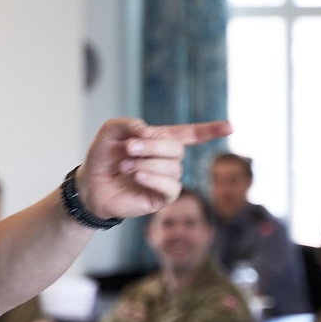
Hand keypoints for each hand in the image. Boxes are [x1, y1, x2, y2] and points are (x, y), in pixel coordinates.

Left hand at [78, 119, 231, 219]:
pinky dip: (154, 178)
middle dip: (153, 145)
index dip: (210, 130)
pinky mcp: (161, 198)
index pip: (190, 134)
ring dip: (147, 163)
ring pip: (173, 167)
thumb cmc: (102, 158)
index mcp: (160, 141)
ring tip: (126, 166)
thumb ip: (127, 123)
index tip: (230, 127)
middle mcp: (167, 160)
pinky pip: (172, 187)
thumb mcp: (110, 132)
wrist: (90, 185)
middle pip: (177, 148)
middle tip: (129, 148)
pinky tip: (138, 176)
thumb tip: (148, 131)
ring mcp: (166, 179)